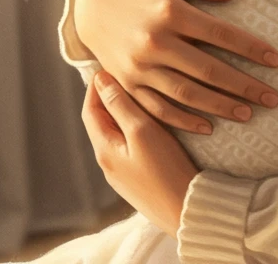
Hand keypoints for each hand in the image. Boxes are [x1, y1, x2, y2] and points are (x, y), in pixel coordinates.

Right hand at [75, 0, 277, 135]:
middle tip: (272, 97)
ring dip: (220, 107)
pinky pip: (158, 109)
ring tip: (249, 113)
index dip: (250, 48)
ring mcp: (139, 68)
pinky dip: (184, 121)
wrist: (89, 6)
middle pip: (208, 70)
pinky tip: (209, 126)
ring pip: (186, 94)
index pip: (219, 33)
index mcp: (168, 12)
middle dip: (244, 85)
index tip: (275, 60)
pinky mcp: (127, 85)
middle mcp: (154, 42)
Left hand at [83, 70, 198, 236]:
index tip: (109, 65)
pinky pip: (131, 146)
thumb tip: (101, 80)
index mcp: (104, 149)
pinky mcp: (140, 179)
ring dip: (125, 112)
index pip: (90, 109)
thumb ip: (122, 105)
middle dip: (110, 97)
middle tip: (125, 74)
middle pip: (103, 121)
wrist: (187, 211)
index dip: (97, 86)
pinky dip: (136, 128)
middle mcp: (109, 162)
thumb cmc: (165, 171)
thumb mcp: (143, 132)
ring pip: (118, 133)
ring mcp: (124, 173)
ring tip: (141, 92)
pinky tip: (153, 123)